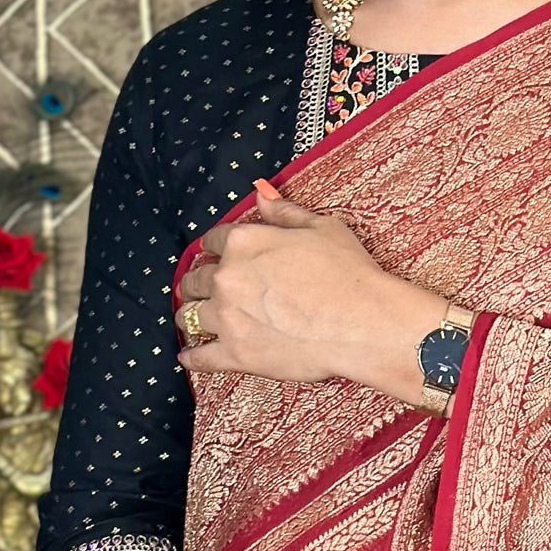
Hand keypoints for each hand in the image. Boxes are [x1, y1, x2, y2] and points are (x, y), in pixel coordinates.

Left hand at [176, 185, 450, 405]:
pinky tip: (188, 357)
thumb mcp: (322, 229)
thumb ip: (285, 213)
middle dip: (197, 284)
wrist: (363, 324)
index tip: (218, 258)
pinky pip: (201, 357)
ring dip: (189, 316)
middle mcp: (227, 277)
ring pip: (189, 315)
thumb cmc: (349, 273)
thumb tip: (260, 192)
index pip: (213, 241)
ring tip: (192, 321)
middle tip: (201, 291)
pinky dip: (192, 357)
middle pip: (195, 279)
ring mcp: (227, 317)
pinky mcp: (236, 353)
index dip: (215, 250)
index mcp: (243, 241)